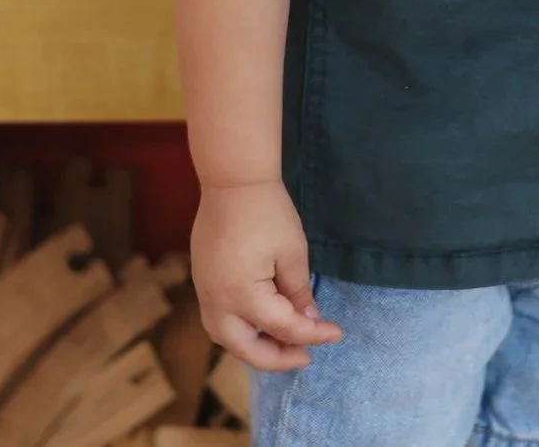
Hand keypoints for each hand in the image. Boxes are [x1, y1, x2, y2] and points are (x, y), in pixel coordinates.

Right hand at [191, 178, 342, 371]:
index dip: (312, 334)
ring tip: (283, 345)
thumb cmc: (268, 212)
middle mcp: (217, 300)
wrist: (233, 181)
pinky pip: (218, 319)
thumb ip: (298, 292)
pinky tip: (261, 325)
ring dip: (254, 348)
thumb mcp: (293, 253)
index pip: (282, 327)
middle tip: (305, 356)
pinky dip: (240, 330)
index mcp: (242, 294)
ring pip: (225, 338)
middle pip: (245, 348)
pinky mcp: (202, 280)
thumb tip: (306, 319)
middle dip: (276, 358)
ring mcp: (205, 291)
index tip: (336, 333)